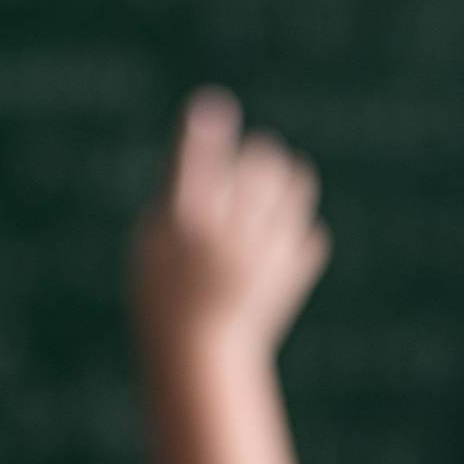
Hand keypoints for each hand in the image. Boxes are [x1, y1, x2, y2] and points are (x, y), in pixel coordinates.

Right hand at [132, 89, 330, 355]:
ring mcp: (266, 254)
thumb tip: (212, 133)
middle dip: (256, 156)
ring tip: (265, 196)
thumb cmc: (164, 290)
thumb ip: (181, 190)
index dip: (202, 134)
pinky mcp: (294, 270)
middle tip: (247, 166)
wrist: (200, 356)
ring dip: (283, 180)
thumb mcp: (155, 241)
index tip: (212, 108)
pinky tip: (269, 250)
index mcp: (184, 227)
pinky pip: (308, 230)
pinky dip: (293, 233)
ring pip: (295, 184)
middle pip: (260, 163)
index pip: (194, 167)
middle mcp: (228, 237)